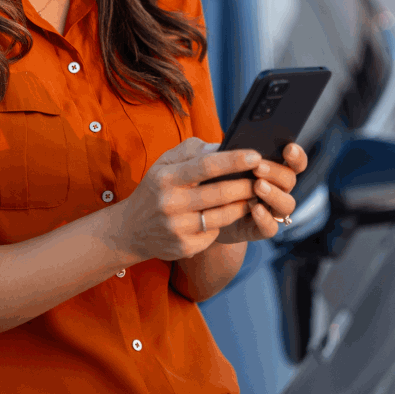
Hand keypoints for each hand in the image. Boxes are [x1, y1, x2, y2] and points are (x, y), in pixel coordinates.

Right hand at [114, 137, 261, 261]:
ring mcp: (177, 228)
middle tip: (263, 178)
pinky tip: (228, 215)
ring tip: (253, 196)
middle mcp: (170, 204)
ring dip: (243, 205)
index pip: (205, 166)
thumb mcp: (164, 163)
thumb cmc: (155, 189)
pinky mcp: (184, 247)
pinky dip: (224, 223)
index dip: (234, 160)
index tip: (256, 155)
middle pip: (219, 193)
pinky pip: (215, 234)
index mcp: (166, 177)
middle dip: (246, 185)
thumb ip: (191, 150)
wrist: (131, 230)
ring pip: (222, 216)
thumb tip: (221, 146)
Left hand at [215, 142, 307, 244]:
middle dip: (276, 172)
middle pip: (290, 179)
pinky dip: (265, 218)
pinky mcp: (261, 229)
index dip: (296, 155)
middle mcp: (277, 188)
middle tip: (257, 167)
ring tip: (257, 186)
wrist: (203, 215)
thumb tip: (218, 146)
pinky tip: (254, 208)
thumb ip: (216, 152)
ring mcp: (271, 210)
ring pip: (287, 204)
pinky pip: (272, 227)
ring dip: (275, 194)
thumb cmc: (211, 180)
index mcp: (272, 168)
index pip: (294, 161)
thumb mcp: (210, 163)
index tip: (288, 148)